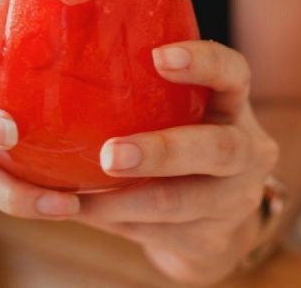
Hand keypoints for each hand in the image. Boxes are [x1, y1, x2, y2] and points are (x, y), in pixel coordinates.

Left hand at [74, 41, 279, 284]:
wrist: (220, 225)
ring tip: (74, 196)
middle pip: (218, 149)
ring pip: (177, 202)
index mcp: (233, 107)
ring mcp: (233, 202)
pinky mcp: (209, 242)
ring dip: (120, 199)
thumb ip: (143, 90)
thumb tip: (53, 58)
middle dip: (161, 152)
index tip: (159, 57)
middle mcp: (246, 153)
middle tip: (111, 155)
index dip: (203, 62)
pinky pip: (153, 232)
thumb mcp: (182, 114)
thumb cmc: (182, 146)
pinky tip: (78, 211)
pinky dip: (110, 220)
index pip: (234, 74)